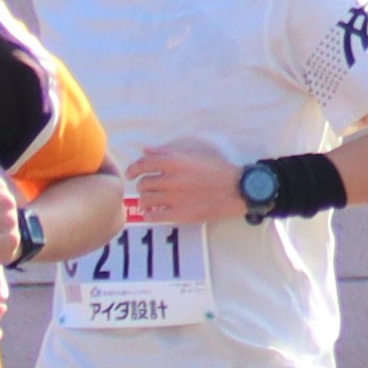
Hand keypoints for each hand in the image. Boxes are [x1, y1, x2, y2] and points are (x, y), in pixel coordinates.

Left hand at [127, 140, 241, 227]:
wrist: (237, 189)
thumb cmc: (217, 169)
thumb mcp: (194, 154)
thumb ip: (167, 152)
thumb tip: (145, 150)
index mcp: (175, 162)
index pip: (143, 164)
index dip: (132, 170)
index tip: (130, 174)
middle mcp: (172, 180)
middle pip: (143, 184)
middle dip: (142, 186)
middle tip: (147, 189)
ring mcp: (175, 198)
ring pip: (146, 200)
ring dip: (145, 200)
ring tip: (150, 202)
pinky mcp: (180, 214)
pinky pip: (155, 217)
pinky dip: (149, 215)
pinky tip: (153, 214)